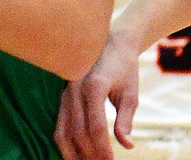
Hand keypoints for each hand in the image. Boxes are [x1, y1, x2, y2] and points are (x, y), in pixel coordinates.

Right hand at [53, 33, 139, 158]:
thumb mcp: (130, 93)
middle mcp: (75, 89)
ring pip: (63, 130)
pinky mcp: (62, 96)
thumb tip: (127, 145)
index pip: (96, 126)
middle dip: (90, 154)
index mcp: (94, 86)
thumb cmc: (124, 68)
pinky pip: (59, 124)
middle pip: (78, 131)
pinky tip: (74, 154)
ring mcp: (65, 92)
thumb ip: (126, 119)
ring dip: (73, 153)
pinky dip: (65, 142)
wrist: (112, 42)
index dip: (103, 148)